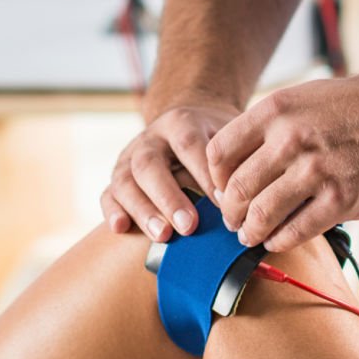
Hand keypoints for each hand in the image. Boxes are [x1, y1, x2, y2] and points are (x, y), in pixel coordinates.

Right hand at [102, 101, 239, 240]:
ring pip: (125, 180)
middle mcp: (151, 138)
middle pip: (150, 164)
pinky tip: (120, 229)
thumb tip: (251, 201)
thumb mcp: (229, 137)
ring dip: (142, 209)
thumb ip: (236, 161)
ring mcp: (130, 157)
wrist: (186, 123)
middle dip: (168, 196)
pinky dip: (112, 211)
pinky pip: (107, 192)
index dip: (204, 174)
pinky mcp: (117, 176)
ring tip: (162, 235)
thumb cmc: (216, 140)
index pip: (190, 145)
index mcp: (181, 123)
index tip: (223, 203)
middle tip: (188, 226)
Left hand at [207, 62, 358, 252]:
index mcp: (276, 109)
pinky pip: (295, 231)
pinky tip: (280, 241)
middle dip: (231, 212)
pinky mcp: (343, 199)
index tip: (223, 192)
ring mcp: (316, 169)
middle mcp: (290, 137)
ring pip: (260, 214)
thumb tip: (249, 159)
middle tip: (235, 222)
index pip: (218, 153)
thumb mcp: (312, 96)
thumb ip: (278, 125)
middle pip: (235, 189)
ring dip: (251, 232)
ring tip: (252, 236)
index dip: (215, 180)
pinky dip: (281, 241)